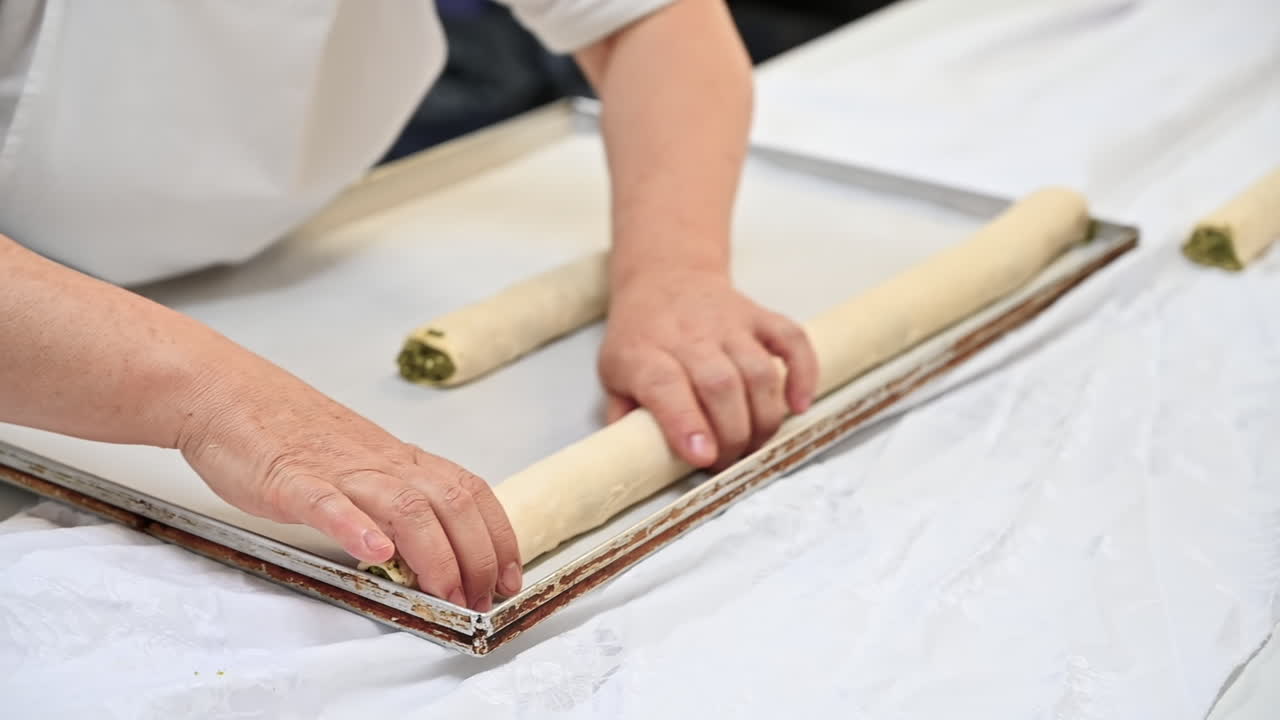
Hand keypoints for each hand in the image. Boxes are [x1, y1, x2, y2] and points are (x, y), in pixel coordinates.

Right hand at [175, 359, 520, 610]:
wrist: (230, 393)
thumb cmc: (292, 434)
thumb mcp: (360, 464)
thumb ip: (395, 500)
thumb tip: (432, 549)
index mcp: (401, 460)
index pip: (471, 493)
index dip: (499, 536)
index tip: (511, 576)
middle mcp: (382, 463)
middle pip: (451, 503)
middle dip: (477, 556)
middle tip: (481, 600)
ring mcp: (339, 470)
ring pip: (405, 506)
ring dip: (433, 554)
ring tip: (443, 592)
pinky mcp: (292, 479)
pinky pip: (329, 503)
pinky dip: (355, 527)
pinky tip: (373, 551)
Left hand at [598, 268, 818, 470]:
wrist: (666, 276)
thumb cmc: (641, 336)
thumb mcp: (614, 375)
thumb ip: (624, 419)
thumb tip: (638, 462)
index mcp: (645, 353)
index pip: (665, 386)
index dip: (686, 424)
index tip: (702, 456)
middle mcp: (689, 335)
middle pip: (720, 385)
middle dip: (732, 435)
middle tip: (727, 462)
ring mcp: (729, 324)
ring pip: (757, 371)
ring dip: (763, 418)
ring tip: (754, 445)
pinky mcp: (759, 317)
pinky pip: (792, 340)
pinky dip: (803, 374)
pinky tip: (798, 405)